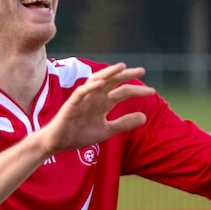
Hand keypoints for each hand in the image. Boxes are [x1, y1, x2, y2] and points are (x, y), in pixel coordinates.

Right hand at [40, 63, 154, 154]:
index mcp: (103, 102)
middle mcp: (95, 97)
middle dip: (126, 75)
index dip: (137, 90)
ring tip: (121, 67)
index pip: (123, 91)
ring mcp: (83, 99)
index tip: (152, 91)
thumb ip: (124, 123)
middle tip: (142, 70)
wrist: (58, 143)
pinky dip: (90, 87)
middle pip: (112, 81)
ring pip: (96, 81)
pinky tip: (100, 83)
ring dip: (108, 73)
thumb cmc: (80, 134)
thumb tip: (144, 117)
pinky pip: (81, 92)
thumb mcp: (107, 130)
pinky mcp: (71, 104)